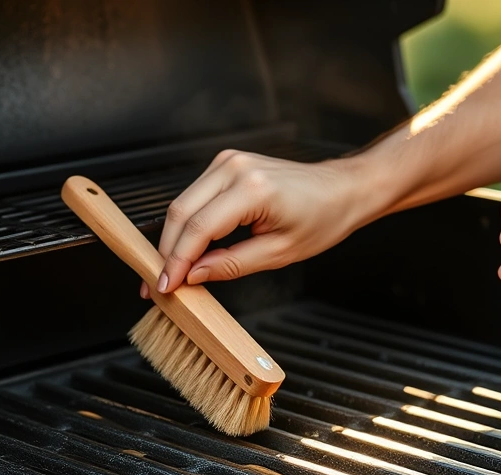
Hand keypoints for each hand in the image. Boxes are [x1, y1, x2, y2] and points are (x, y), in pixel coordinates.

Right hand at [141, 149, 376, 296]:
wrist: (341, 190)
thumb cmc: (322, 218)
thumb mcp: (279, 253)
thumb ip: (231, 264)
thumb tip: (194, 275)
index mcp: (253, 189)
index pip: (199, 228)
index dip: (177, 260)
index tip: (165, 286)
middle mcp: (236, 168)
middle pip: (181, 212)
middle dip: (166, 251)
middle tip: (159, 283)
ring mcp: (229, 162)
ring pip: (182, 203)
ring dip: (173, 238)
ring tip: (171, 270)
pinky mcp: (227, 164)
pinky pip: (195, 196)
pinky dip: (187, 224)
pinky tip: (186, 248)